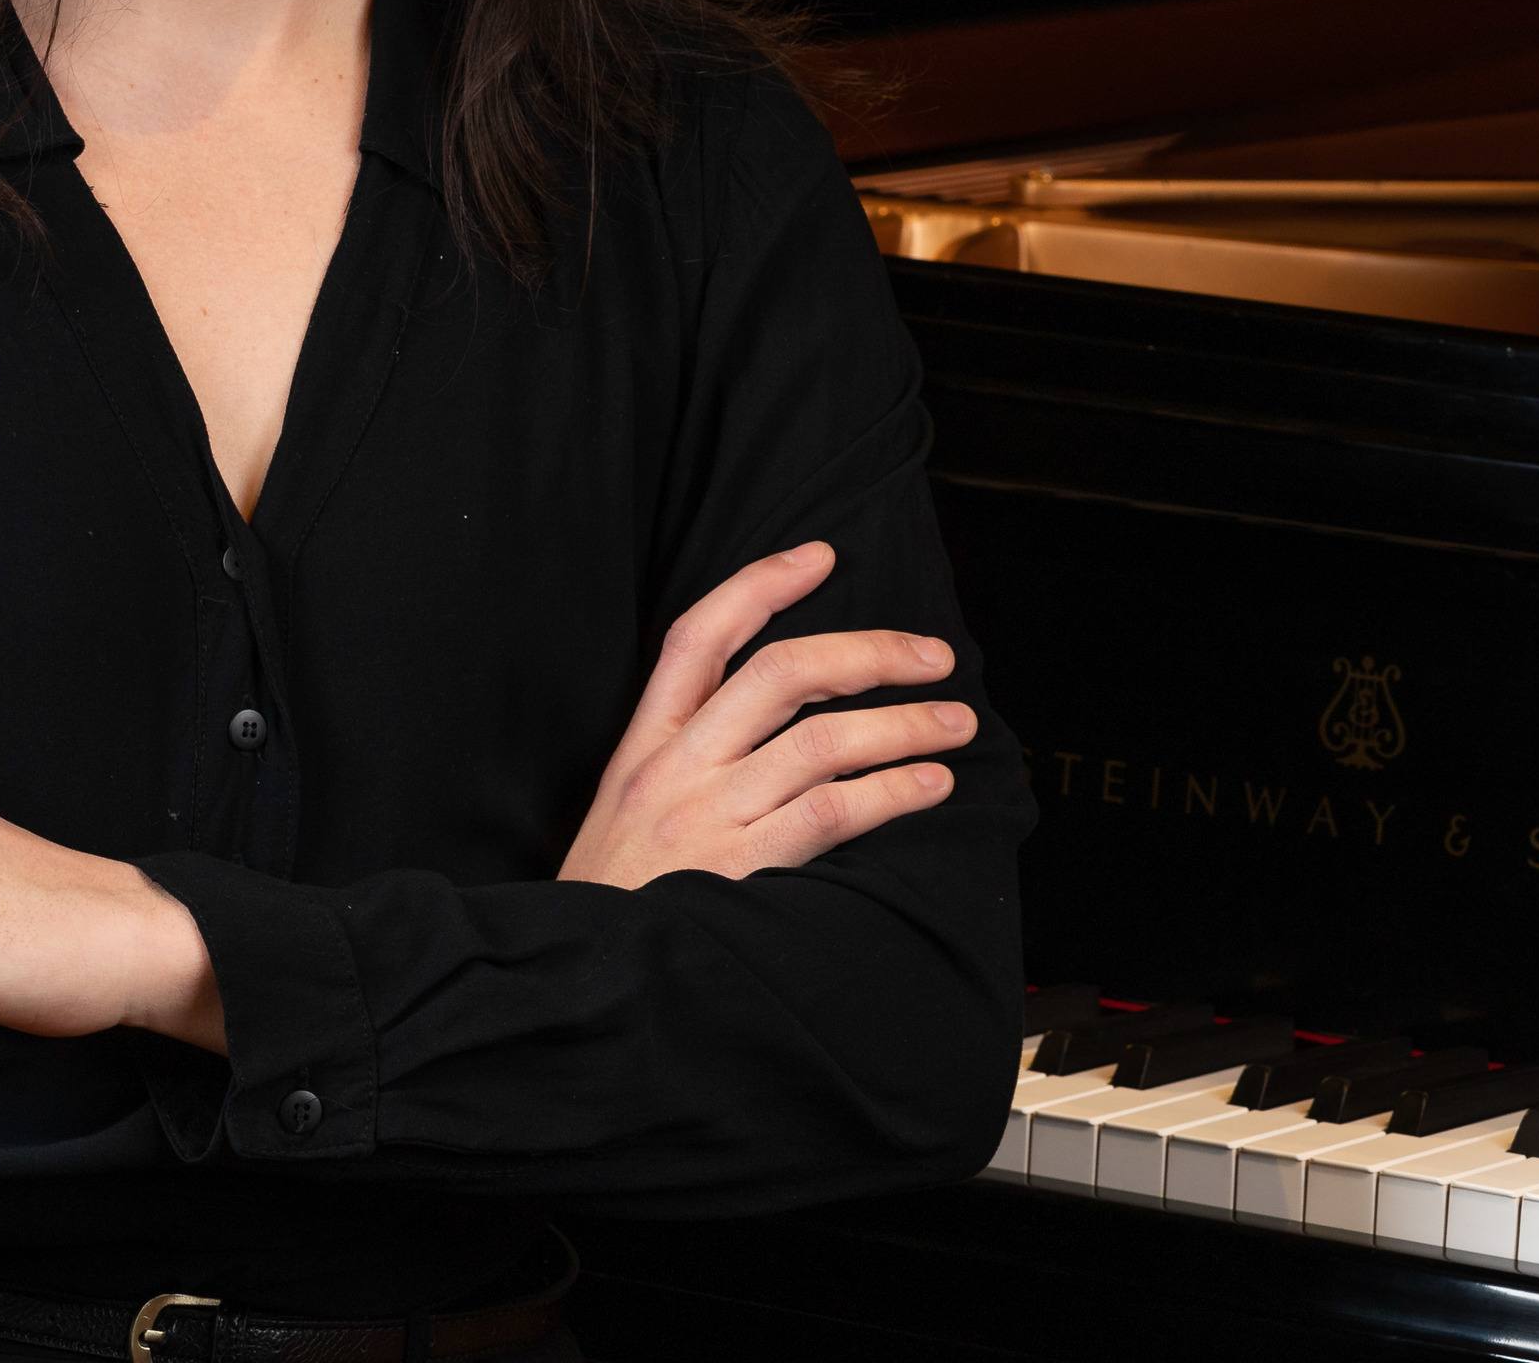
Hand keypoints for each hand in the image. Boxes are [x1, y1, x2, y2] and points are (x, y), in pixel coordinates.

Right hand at [558, 540, 976, 888]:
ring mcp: (708, 818)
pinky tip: (930, 787)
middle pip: (782, 672)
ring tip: (955, 725)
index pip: (697, 635)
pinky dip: (890, 792)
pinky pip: (829, 813)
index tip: (821, 556)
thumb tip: (785, 717)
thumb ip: (685, 760)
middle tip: (933, 656)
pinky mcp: (739, 873)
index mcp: (643, 744)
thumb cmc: (614, 900)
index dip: (761, 585)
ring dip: (903, 725)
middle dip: (870, 652)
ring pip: (821, 740)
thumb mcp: (624, 812)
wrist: (582, 983)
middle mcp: (675, 768)